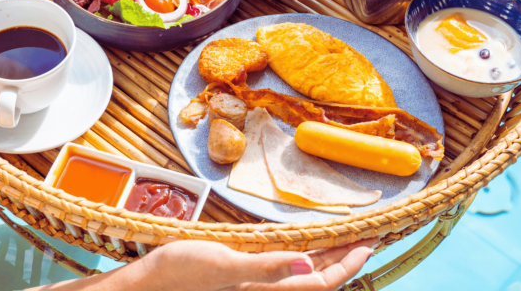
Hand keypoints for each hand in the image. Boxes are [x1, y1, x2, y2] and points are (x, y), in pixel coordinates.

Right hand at [145, 238, 375, 290]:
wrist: (150, 283)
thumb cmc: (183, 274)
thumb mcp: (224, 265)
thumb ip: (266, 267)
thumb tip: (306, 264)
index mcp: (267, 290)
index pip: (321, 281)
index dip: (348, 264)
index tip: (369, 243)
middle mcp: (267, 289)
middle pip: (317, 277)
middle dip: (344, 258)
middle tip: (366, 235)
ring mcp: (256, 283)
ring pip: (301, 272)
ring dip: (325, 255)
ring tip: (343, 237)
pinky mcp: (243, 274)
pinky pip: (282, 266)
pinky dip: (299, 253)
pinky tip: (300, 243)